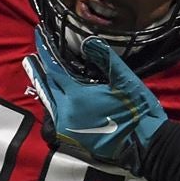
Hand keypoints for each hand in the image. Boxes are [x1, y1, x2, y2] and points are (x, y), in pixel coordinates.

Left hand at [22, 29, 166, 172]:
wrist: (144, 146)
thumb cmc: (137, 112)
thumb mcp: (125, 80)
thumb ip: (105, 58)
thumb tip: (88, 41)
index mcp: (77, 96)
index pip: (53, 69)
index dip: (44, 51)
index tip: (38, 35)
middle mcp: (65, 112)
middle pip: (46, 85)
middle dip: (40, 68)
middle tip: (35, 53)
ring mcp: (65, 127)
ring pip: (48, 101)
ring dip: (44, 85)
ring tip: (40, 70)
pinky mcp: (70, 138)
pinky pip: (54, 115)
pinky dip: (52, 101)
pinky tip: (54, 94)